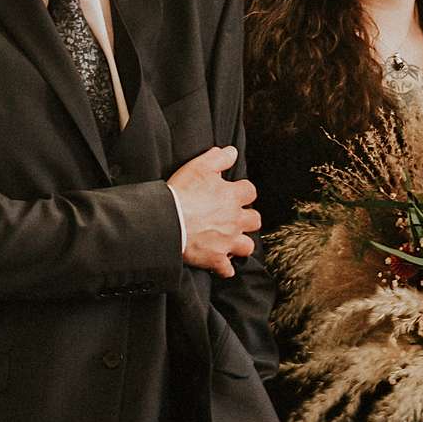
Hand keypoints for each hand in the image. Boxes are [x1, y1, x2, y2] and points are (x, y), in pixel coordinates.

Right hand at [169, 144, 258, 277]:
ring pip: (247, 247)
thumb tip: (232, 152)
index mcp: (232, 197)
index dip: (243, 192)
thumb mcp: (199, 166)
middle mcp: (235, 220)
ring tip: (230, 242)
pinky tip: (219, 265)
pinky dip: (224, 268)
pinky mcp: (215, 259)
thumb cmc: (182, 193)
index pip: (250, 191)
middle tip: (234, 218)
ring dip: (240, 245)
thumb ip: (219, 158)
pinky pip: (227, 269)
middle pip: (255, 220)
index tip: (234, 193)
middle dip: (247, 219)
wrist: (167, 221)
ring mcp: (227, 241)